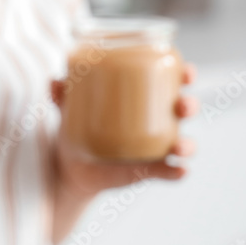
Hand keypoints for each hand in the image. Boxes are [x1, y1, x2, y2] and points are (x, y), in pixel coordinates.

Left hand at [50, 63, 199, 198]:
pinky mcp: (148, 170)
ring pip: (183, 142)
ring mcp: (155, 147)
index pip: (171, 81)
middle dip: (190, 105)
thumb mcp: (69, 108)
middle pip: (183, 108)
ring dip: (188, 144)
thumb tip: (55, 82)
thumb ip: (62, 94)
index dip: (185, 74)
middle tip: (182, 106)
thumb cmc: (77, 127)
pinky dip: (177, 172)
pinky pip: (169, 172)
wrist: (70, 166)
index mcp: (143, 98)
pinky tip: (179, 170)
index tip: (187, 72)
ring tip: (180, 146)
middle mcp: (155, 120)